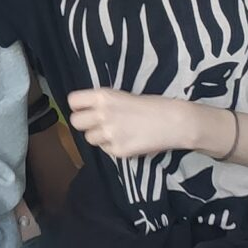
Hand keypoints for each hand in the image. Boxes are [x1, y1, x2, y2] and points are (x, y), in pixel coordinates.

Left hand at [64, 88, 207, 161]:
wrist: (175, 122)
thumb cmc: (153, 105)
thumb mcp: (123, 96)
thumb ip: (104, 103)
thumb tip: (88, 111)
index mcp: (103, 96)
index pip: (73, 101)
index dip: (78, 106)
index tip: (84, 108)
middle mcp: (102, 115)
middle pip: (75, 122)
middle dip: (84, 123)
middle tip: (97, 123)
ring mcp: (109, 135)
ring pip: (89, 139)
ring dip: (99, 136)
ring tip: (116, 132)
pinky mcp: (118, 151)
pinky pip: (105, 150)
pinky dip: (113, 146)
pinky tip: (127, 140)